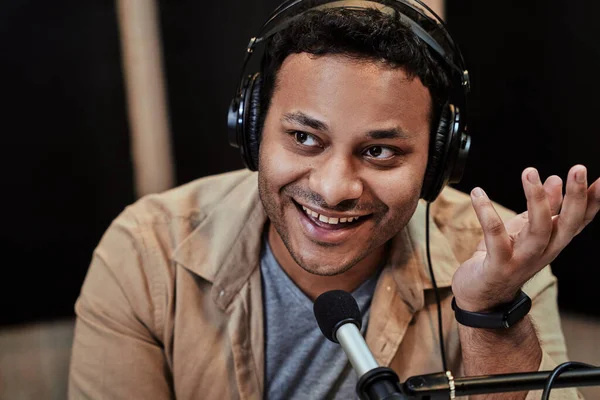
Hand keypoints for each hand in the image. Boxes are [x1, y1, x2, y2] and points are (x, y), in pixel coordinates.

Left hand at [451, 165, 599, 311]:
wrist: (481, 297)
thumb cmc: (504, 260)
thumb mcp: (525, 230)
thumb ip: (543, 208)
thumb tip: (555, 180)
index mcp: (553, 241)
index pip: (580, 220)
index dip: (594, 200)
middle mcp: (544, 252)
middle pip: (567, 224)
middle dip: (575, 197)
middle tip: (578, 169)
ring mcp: (522, 260)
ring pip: (538, 229)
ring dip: (536, 200)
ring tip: (530, 172)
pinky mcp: (498, 265)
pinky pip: (495, 235)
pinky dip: (487, 212)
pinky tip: (478, 193)